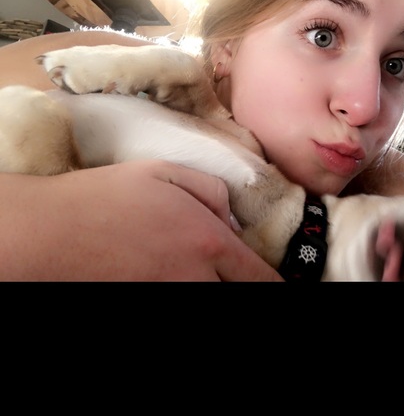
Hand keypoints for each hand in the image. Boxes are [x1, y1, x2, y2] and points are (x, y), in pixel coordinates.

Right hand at [0, 160, 283, 280]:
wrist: (52, 232)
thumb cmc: (109, 196)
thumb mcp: (167, 173)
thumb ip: (212, 193)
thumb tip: (231, 221)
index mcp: (207, 242)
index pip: (257, 277)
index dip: (275, 285)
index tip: (282, 286)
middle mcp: (193, 276)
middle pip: (234, 293)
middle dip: (243, 284)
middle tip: (241, 273)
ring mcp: (168, 293)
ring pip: (208, 297)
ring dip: (215, 283)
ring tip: (204, 265)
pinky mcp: (145, 299)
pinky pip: (178, 295)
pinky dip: (189, 284)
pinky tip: (177, 269)